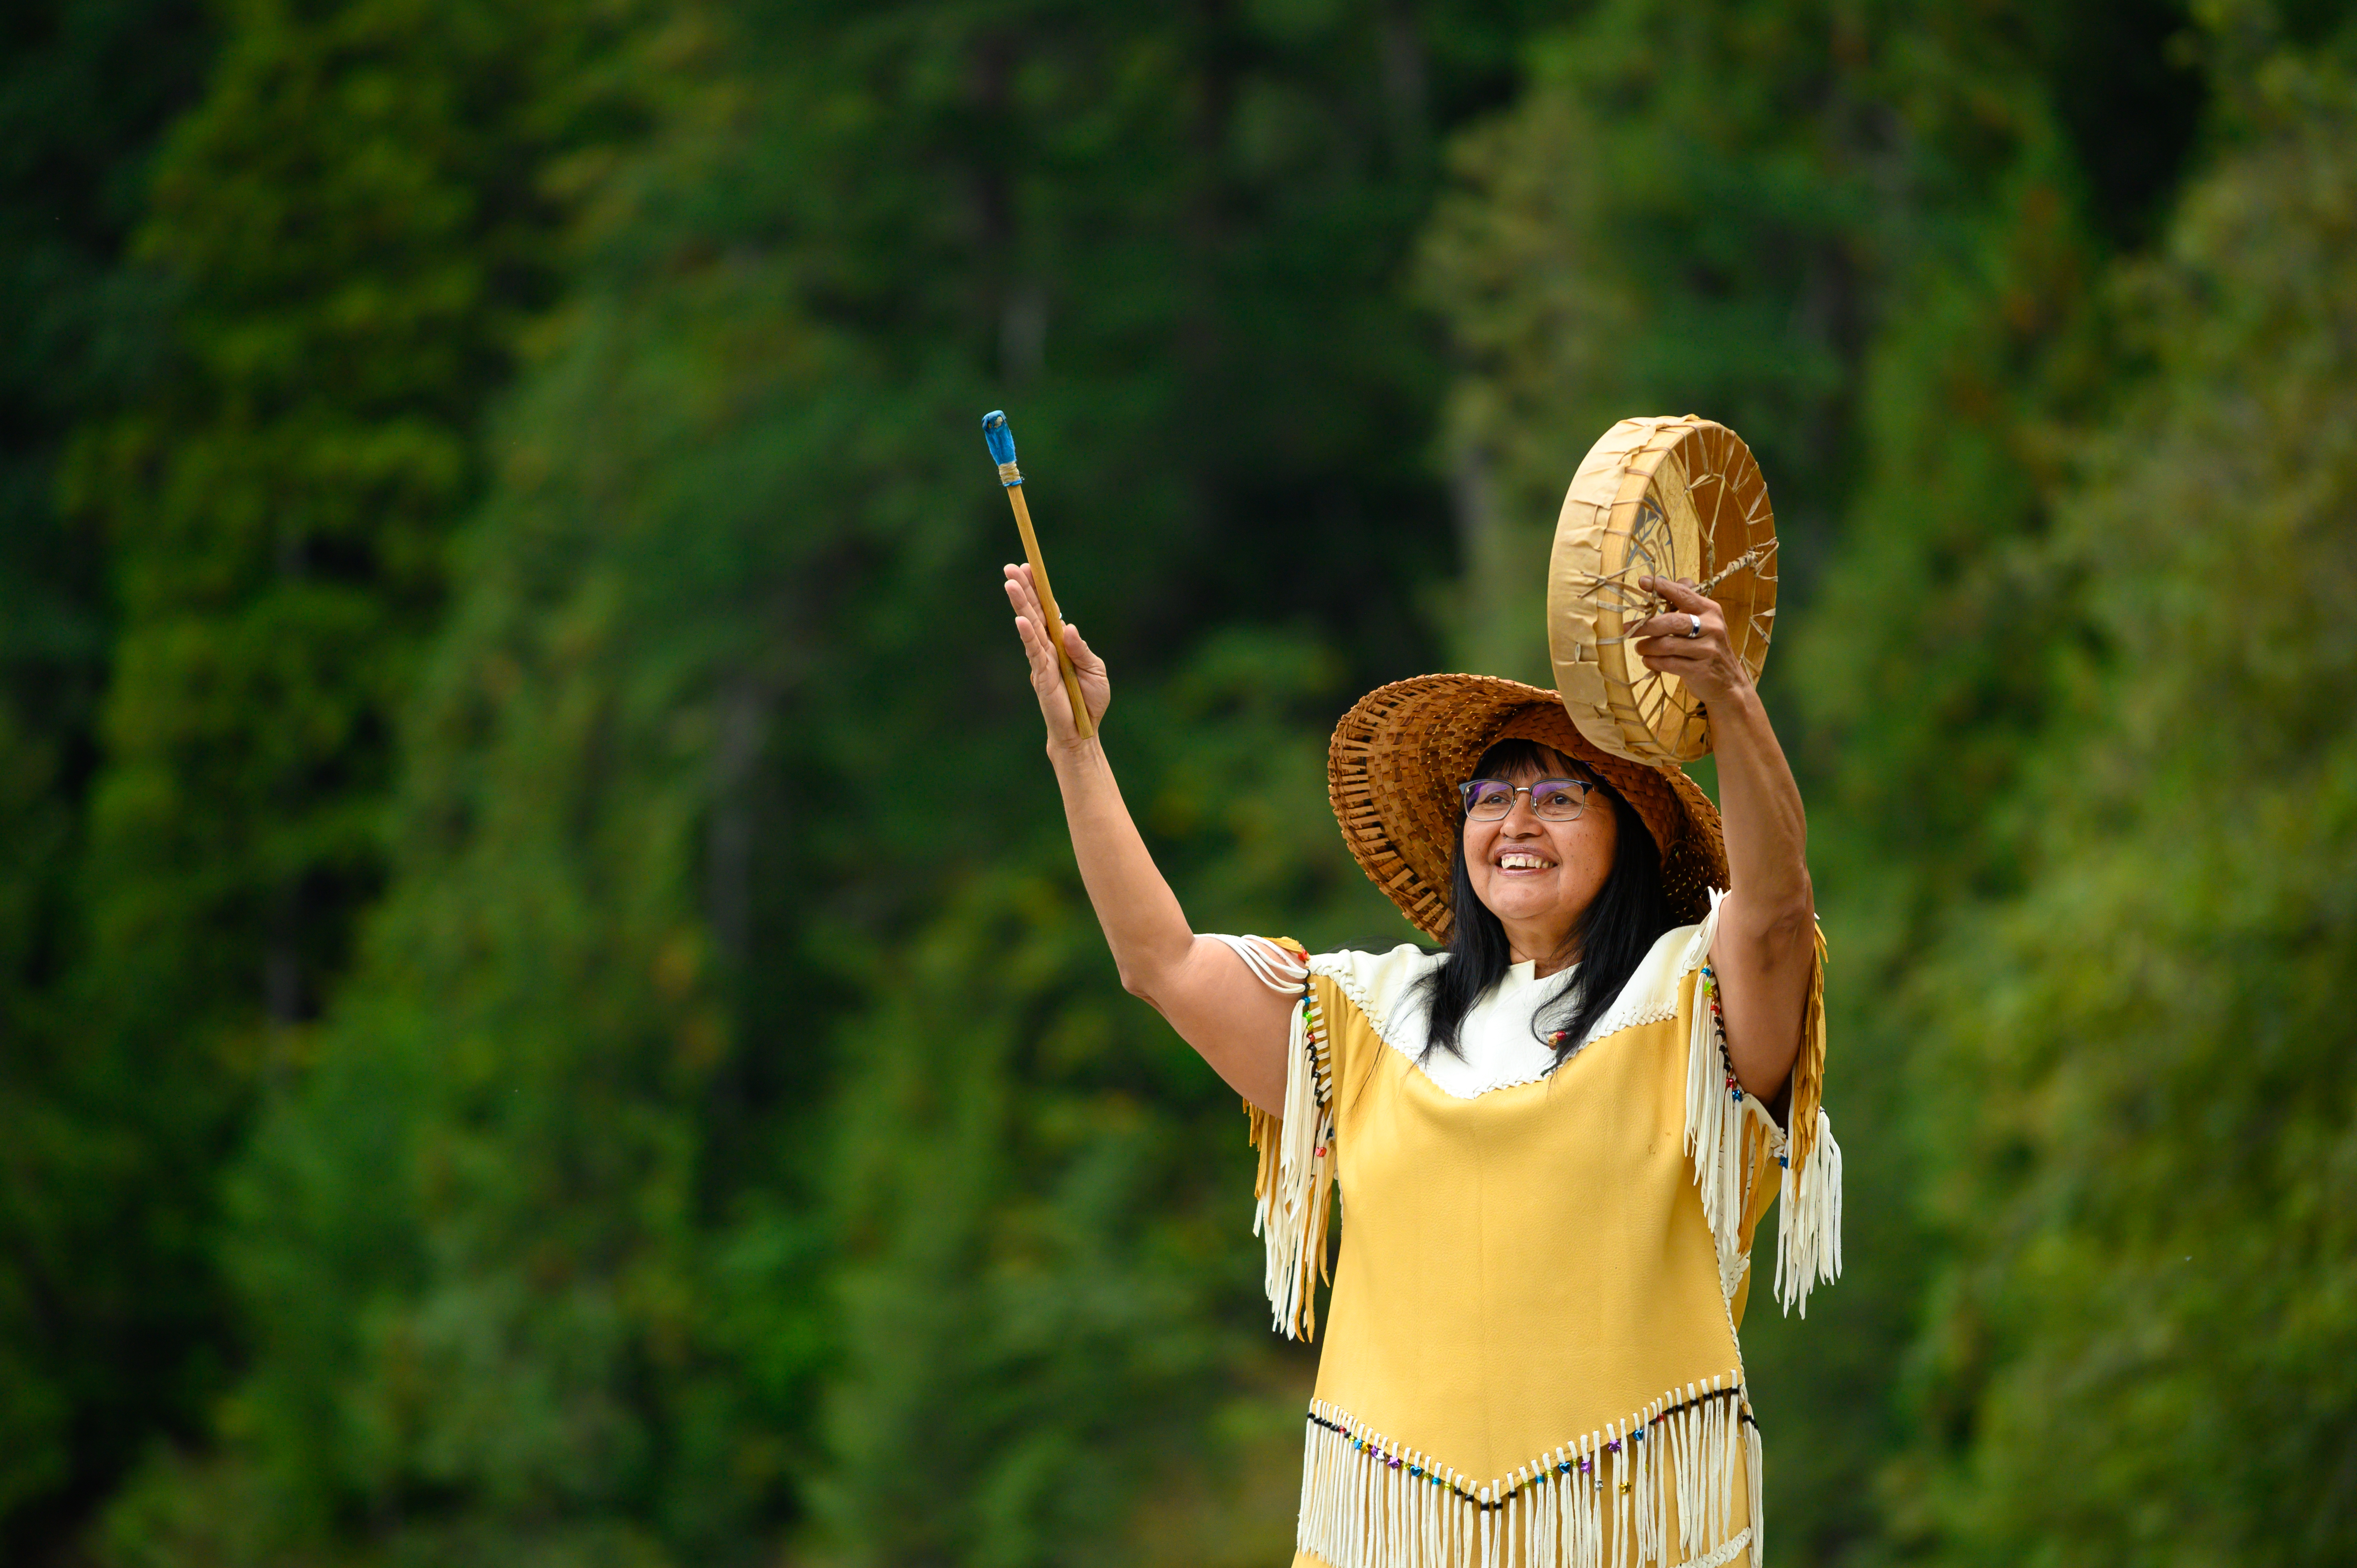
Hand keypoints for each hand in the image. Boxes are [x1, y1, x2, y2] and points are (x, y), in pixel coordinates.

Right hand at [1004, 562, 1109, 746]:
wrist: (1083, 731)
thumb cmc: (1090, 701)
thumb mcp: (1095, 670)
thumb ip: (1081, 650)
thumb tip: (1069, 627)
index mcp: (1062, 643)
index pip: (1048, 611)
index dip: (1038, 590)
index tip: (1029, 568)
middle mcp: (1049, 648)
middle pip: (1034, 612)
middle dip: (1023, 589)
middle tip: (1010, 567)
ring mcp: (1042, 660)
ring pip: (1030, 626)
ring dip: (1020, 604)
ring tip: (1009, 583)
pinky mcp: (1041, 675)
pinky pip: (1034, 651)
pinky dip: (1027, 634)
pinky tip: (1020, 619)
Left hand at [1630, 575, 1751, 708]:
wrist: (1728, 683)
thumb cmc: (1708, 648)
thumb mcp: (1704, 623)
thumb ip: (1684, 604)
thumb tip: (1658, 581)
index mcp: (1710, 611)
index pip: (1684, 594)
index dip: (1662, 587)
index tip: (1642, 581)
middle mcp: (1712, 627)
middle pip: (1671, 621)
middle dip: (1645, 625)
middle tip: (1626, 629)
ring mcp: (1707, 649)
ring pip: (1667, 644)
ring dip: (1647, 646)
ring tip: (1640, 647)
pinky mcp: (1700, 669)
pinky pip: (1668, 663)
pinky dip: (1653, 661)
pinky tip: (1648, 661)